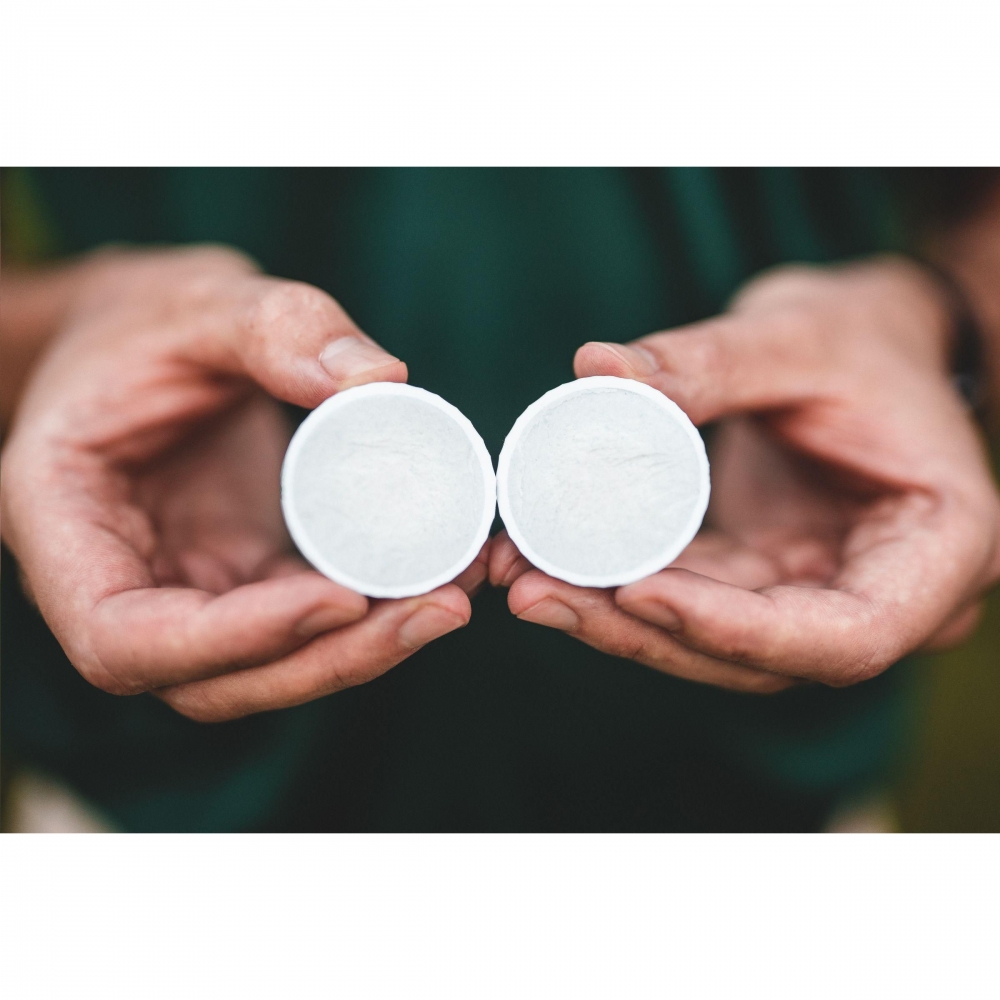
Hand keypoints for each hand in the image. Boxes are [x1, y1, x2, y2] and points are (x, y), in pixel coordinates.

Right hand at [1, 246, 483, 720]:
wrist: (147, 336)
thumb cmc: (147, 319)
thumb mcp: (200, 298)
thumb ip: (277, 326)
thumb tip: (382, 381)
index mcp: (63, 522)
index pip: (123, 637)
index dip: (233, 639)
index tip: (341, 598)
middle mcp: (119, 581)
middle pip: (213, 679)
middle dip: (330, 659)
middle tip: (439, 609)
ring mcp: (186, 589)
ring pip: (268, 668)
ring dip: (365, 649)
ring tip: (453, 596)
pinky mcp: (245, 581)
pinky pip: (305, 623)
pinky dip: (372, 614)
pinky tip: (439, 577)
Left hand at [491, 256, 999, 691]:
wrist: (869, 342)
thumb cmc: (859, 335)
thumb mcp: (795, 334)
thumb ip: (707, 361)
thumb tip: (596, 369)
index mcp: (940, 546)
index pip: (848, 633)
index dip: (739, 630)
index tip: (637, 593)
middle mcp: (887, 594)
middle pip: (762, 653)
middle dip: (642, 632)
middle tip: (536, 593)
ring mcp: (820, 594)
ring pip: (714, 641)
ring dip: (613, 618)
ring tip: (520, 578)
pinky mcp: (765, 581)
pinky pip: (691, 600)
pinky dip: (620, 587)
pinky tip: (547, 560)